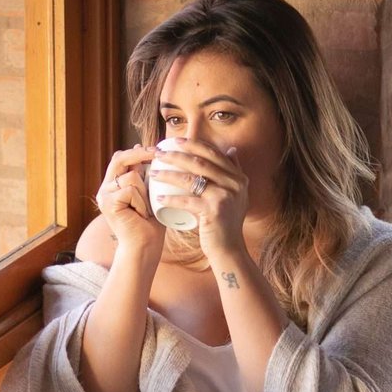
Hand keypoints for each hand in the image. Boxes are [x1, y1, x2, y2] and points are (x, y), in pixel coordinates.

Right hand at [94, 145, 162, 261]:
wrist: (144, 248)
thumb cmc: (150, 225)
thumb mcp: (148, 194)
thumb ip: (143, 175)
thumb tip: (140, 147)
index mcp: (113, 186)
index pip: (121, 159)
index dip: (137, 152)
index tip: (155, 149)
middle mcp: (105, 189)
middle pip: (120, 159)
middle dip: (140, 155)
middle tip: (156, 153)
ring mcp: (104, 196)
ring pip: (132, 176)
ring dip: (145, 193)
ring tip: (145, 210)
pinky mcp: (108, 202)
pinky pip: (131, 190)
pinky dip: (141, 202)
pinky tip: (141, 215)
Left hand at [148, 139, 247, 259]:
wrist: (230, 250)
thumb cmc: (226, 223)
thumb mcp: (237, 194)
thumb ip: (234, 172)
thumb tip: (231, 149)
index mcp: (238, 177)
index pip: (213, 153)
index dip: (193, 144)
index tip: (175, 140)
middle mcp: (234, 184)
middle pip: (200, 162)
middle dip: (176, 155)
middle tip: (159, 153)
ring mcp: (225, 196)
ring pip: (191, 179)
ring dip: (168, 174)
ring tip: (154, 173)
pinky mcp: (214, 211)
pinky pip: (186, 201)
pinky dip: (170, 200)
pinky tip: (158, 198)